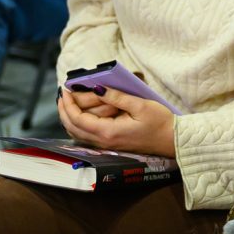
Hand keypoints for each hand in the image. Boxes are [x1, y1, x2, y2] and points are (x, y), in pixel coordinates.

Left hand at [57, 86, 175, 157]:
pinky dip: (78, 124)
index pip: (78, 119)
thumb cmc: (159, 122)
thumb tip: (97, 89)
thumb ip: (117, 97)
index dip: (68, 104)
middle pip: (73, 127)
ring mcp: (106, 144)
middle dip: (64, 110)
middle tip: (63, 94)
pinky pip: (86, 135)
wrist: (171, 140)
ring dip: (69, 118)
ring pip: (77, 133)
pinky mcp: (110, 143)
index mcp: (108, 132)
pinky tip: (81, 114)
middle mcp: (103, 141)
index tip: (65, 90)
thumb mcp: (140, 105)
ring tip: (68, 102)